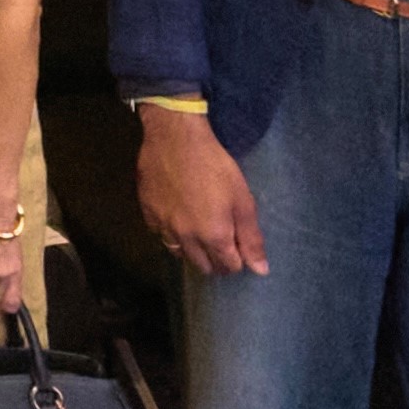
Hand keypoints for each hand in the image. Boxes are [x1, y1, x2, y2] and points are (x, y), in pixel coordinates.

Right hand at [137, 110, 266, 280]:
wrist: (174, 138)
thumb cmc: (215, 165)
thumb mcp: (242, 199)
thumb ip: (251, 237)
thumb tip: (260, 270)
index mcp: (213, 237)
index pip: (229, 267)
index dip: (238, 259)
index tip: (239, 244)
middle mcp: (186, 240)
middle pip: (204, 267)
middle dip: (216, 260)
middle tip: (223, 241)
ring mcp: (164, 228)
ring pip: (180, 254)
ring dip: (193, 250)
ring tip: (200, 233)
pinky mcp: (147, 215)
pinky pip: (161, 236)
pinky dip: (172, 234)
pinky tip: (178, 218)